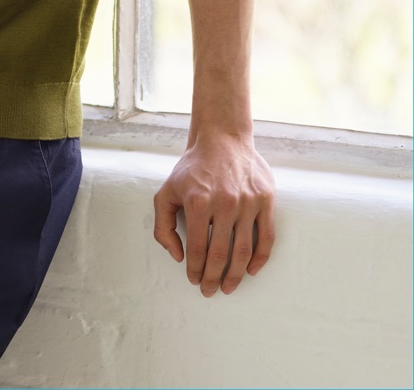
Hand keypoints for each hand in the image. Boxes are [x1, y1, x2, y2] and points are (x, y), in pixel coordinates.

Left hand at [153, 133, 274, 296]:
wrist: (222, 139)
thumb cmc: (192, 168)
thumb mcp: (166, 191)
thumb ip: (163, 225)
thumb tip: (177, 256)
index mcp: (198, 202)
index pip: (197, 249)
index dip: (195, 270)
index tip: (193, 280)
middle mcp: (224, 203)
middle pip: (220, 255)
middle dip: (214, 279)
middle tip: (210, 291)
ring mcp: (248, 202)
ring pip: (244, 251)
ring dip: (236, 275)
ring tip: (229, 287)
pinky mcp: (265, 200)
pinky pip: (267, 237)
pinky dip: (260, 259)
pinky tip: (250, 270)